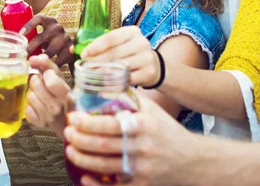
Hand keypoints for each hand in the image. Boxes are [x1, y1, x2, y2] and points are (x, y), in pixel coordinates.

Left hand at [20, 15, 72, 66]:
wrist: (70, 47)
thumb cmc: (50, 40)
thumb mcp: (42, 34)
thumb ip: (32, 36)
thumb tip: (11, 44)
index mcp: (49, 21)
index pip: (39, 18)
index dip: (29, 25)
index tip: (20, 34)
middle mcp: (57, 28)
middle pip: (41, 37)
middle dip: (31, 47)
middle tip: (22, 55)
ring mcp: (65, 38)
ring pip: (50, 51)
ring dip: (40, 58)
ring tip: (31, 64)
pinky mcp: (70, 50)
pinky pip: (59, 60)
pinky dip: (51, 65)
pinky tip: (44, 69)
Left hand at [25, 55, 69, 133]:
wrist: (61, 113)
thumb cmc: (56, 90)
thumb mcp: (55, 74)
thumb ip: (45, 63)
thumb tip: (33, 58)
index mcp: (65, 92)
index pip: (52, 82)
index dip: (46, 74)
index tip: (47, 74)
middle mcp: (59, 106)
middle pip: (37, 86)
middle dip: (35, 81)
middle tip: (39, 83)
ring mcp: (49, 116)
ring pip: (30, 97)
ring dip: (31, 93)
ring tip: (38, 94)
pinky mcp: (40, 123)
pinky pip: (27, 111)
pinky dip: (28, 106)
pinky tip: (35, 105)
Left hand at [64, 92, 197, 185]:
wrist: (194, 161)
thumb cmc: (166, 131)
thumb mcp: (151, 110)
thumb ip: (128, 98)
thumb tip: (101, 84)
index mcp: (144, 125)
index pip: (110, 124)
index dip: (87, 122)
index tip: (71, 117)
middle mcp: (143, 147)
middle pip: (103, 145)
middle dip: (80, 140)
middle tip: (65, 133)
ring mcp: (143, 168)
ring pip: (105, 166)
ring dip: (82, 159)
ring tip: (69, 150)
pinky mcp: (143, 185)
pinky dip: (97, 184)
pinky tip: (84, 177)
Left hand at [82, 26, 159, 87]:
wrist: (153, 65)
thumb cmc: (128, 53)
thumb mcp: (117, 44)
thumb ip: (98, 45)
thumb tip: (72, 49)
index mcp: (132, 31)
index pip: (110, 38)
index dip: (95, 46)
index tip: (83, 55)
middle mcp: (141, 43)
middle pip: (114, 53)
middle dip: (97, 61)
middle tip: (85, 69)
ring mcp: (147, 58)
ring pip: (120, 67)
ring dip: (104, 73)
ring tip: (92, 77)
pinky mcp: (149, 73)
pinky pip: (128, 80)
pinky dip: (115, 83)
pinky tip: (104, 86)